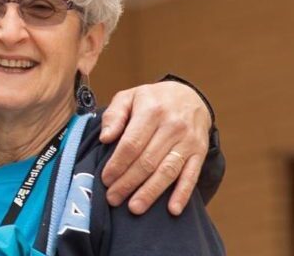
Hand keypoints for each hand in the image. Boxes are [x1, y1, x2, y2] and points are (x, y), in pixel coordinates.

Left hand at [99, 80, 211, 215]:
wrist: (189, 95)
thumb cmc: (152, 99)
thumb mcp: (129, 96)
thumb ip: (114, 115)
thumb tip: (105, 138)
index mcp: (151, 110)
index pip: (132, 143)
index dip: (117, 164)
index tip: (105, 179)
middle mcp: (172, 126)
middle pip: (147, 160)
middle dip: (128, 182)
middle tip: (113, 198)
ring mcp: (188, 141)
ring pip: (167, 171)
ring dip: (151, 192)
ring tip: (135, 207)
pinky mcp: (200, 152)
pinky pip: (192, 176)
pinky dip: (183, 194)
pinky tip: (172, 210)